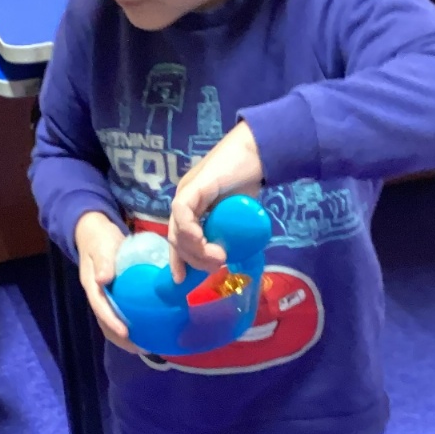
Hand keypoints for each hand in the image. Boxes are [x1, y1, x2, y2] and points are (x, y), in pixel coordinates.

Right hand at [73, 211, 141, 352]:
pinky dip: (134, 323)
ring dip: (128, 336)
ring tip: (147, 345)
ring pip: (114, 322)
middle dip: (122, 339)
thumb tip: (103, 279)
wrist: (95, 231)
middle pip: (106, 323)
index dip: (112, 323)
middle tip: (142, 348)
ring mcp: (106, 297)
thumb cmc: (99, 239)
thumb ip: (103, 261)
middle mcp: (98, 296)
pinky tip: (149, 328)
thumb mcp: (101, 246)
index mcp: (92, 286)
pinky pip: (123, 313)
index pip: (100, 309)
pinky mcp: (116, 294)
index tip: (126, 333)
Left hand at [168, 120, 263, 279]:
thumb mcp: (235, 215)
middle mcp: (184, 200)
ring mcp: (186, 192)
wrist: (259, 153)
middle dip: (192, 260)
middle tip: (215, 267)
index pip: (177, 238)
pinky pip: (182, 212)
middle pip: (175, 238)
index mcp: (191, 207)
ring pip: (177, 230)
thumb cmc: (249, 179)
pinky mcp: (194, 186)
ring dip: (195, 250)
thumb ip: (226, 231)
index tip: (182, 281)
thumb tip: (227, 254)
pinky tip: (202, 240)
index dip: (178, 261)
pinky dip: (189, 230)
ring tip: (219, 257)